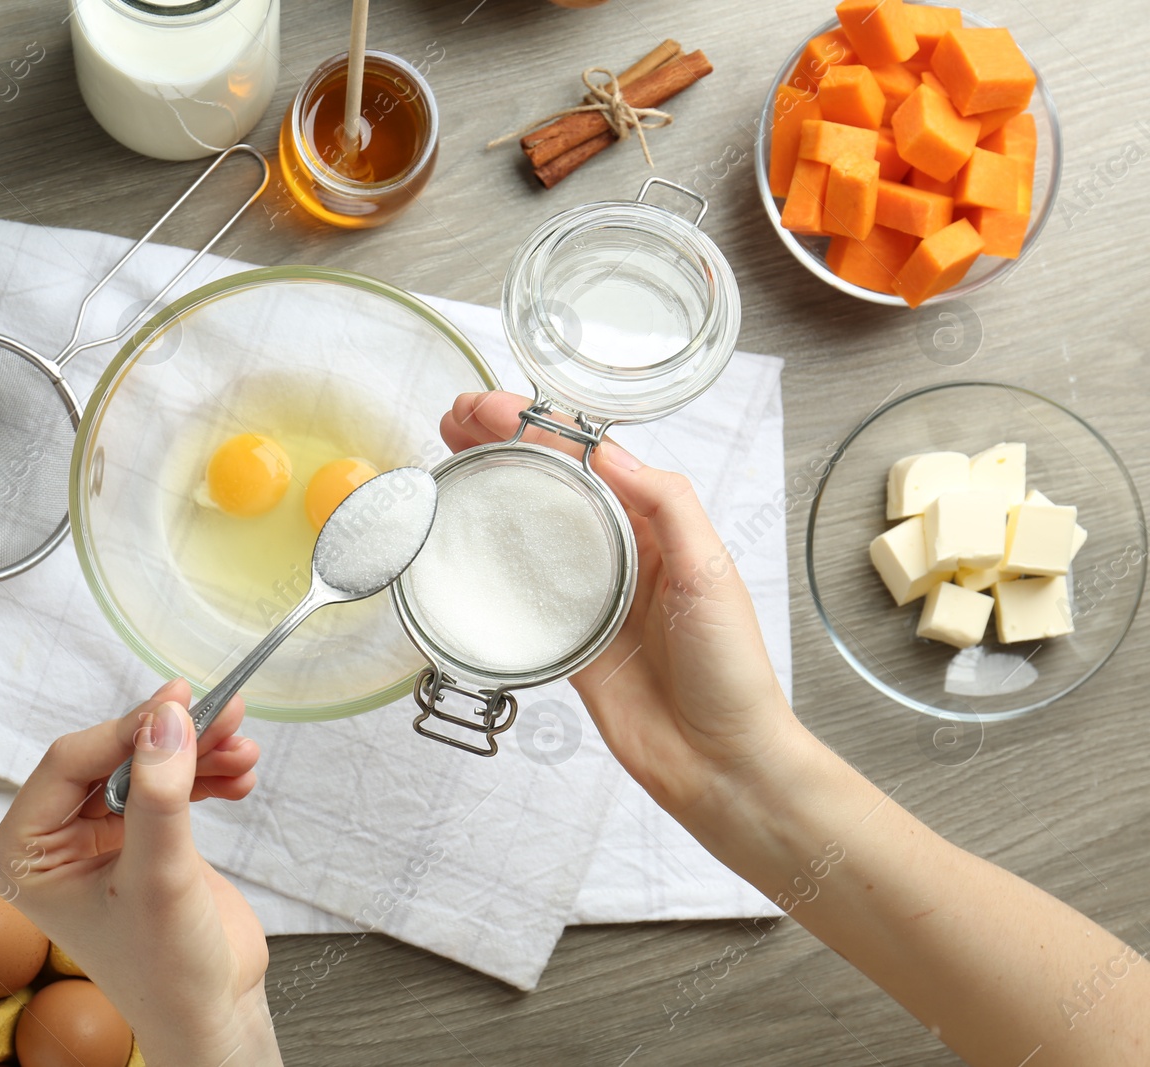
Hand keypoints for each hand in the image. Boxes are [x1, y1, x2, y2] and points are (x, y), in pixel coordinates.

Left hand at [0, 679, 281, 1066]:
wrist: (213, 1012)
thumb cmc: (166, 970)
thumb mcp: (159, 876)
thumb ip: (158, 795)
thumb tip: (166, 720)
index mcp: (23, 852)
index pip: (68, 762)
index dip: (126, 729)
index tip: (180, 704)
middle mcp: (51, 840)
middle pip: (109, 756)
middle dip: (170, 737)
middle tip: (222, 715)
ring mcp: (95, 838)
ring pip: (142, 764)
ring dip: (195, 752)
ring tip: (242, 750)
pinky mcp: (138, 838)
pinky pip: (166, 784)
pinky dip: (204, 775)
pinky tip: (238, 777)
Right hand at [440, 392, 804, 822]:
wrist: (720, 762)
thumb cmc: (730, 670)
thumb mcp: (710, 571)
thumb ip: (666, 507)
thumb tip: (608, 453)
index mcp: (657, 529)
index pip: (589, 459)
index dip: (539, 427)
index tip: (493, 408)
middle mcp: (620, 555)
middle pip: (549, 486)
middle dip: (501, 448)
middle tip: (452, 425)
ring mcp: (589, 597)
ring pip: (527, 531)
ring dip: (488, 493)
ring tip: (447, 463)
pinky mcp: (566, 640)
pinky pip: (520, 596)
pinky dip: (489, 567)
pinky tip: (459, 543)